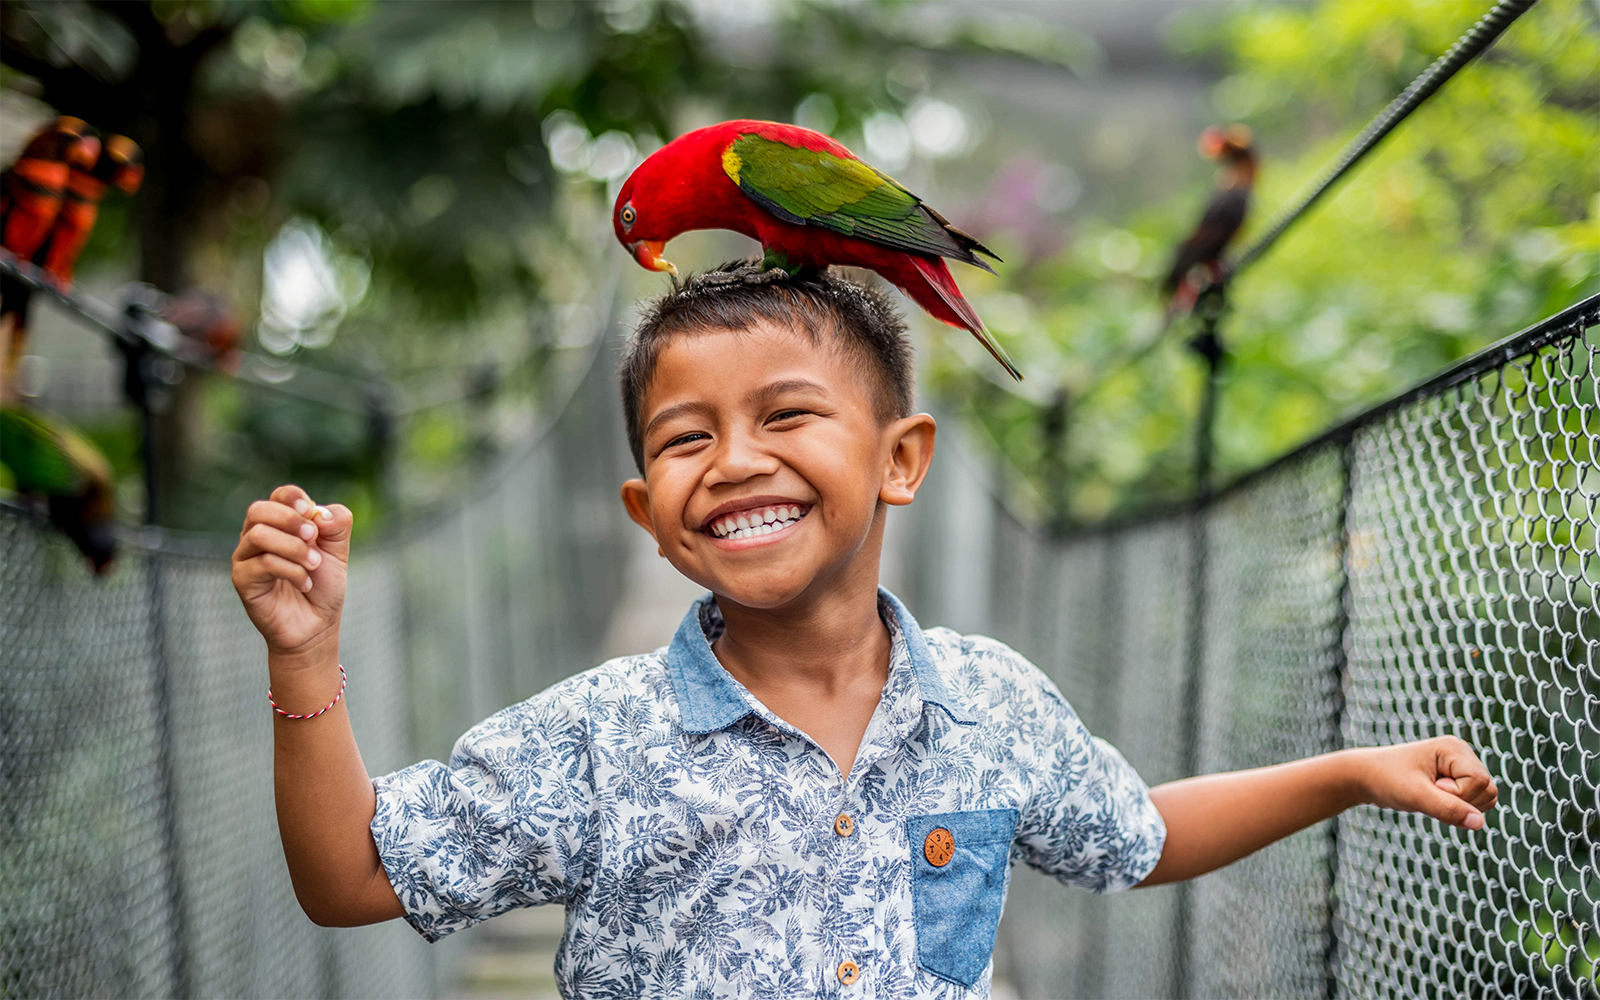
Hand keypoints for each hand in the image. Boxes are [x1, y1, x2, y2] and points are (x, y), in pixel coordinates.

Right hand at [231, 484, 351, 657]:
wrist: (316, 625)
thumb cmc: (323, 586)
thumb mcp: (338, 551)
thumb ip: (337, 525)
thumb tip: (321, 513)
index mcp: (280, 524)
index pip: (279, 496)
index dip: (292, 497)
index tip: (310, 511)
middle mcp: (257, 536)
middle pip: (259, 510)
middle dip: (290, 520)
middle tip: (314, 538)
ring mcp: (245, 558)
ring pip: (259, 535)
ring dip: (293, 548)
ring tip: (313, 566)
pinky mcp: (242, 580)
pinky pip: (262, 563)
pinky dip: (290, 571)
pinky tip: (304, 584)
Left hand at [1358, 736, 1497, 830]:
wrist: (1365, 776)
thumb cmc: (1386, 780)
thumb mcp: (1415, 796)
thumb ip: (1448, 809)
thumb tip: (1479, 823)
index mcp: (1454, 748)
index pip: (1480, 782)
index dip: (1457, 795)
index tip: (1428, 787)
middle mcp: (1461, 753)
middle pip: (1488, 791)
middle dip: (1461, 802)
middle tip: (1428, 792)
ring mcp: (1460, 766)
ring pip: (1486, 798)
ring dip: (1459, 806)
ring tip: (1429, 794)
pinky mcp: (1456, 778)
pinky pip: (1474, 802)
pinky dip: (1456, 808)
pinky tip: (1433, 798)